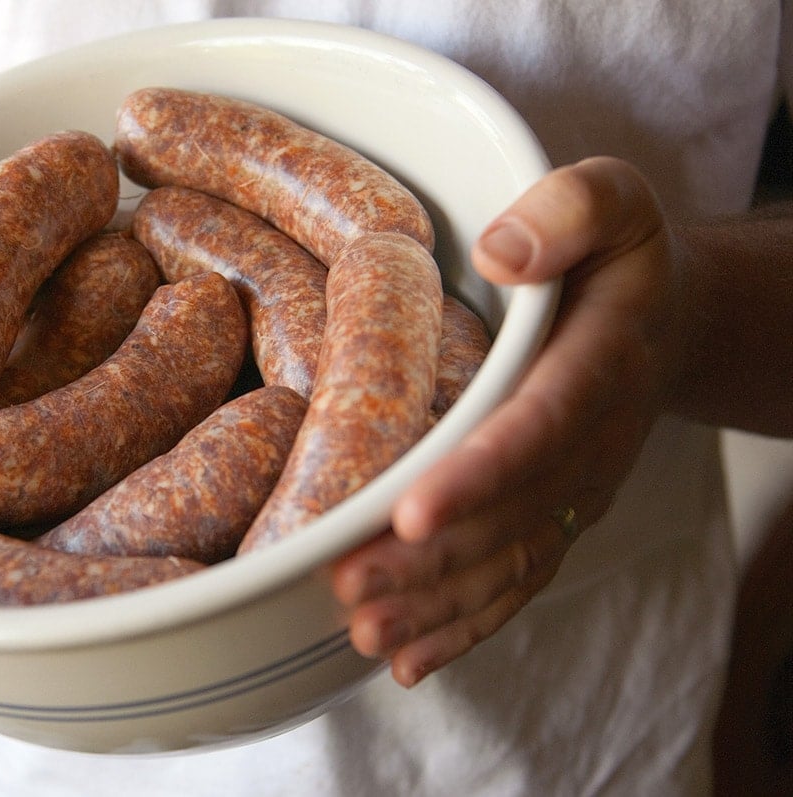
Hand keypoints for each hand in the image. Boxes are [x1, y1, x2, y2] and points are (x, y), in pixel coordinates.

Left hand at [331, 156, 686, 686]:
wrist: (668, 319)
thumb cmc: (619, 256)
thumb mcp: (611, 202)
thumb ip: (568, 213)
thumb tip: (501, 252)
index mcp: (599, 365)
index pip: (537, 428)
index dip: (479, 475)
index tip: (413, 513)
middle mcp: (591, 445)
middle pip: (509, 515)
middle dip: (430, 561)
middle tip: (349, 587)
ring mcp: (574, 491)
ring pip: (506, 562)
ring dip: (435, 604)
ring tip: (363, 630)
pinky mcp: (556, 515)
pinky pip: (515, 580)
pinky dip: (463, 624)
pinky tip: (406, 659)